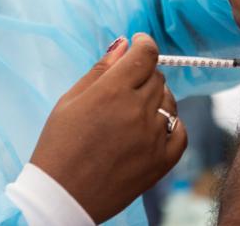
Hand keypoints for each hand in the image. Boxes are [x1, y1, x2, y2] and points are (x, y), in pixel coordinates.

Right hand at [30, 33, 185, 223]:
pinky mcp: (162, 161)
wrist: (63, 195)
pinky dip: (170, 124)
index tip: (138, 43)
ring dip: (155, 97)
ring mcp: (153, 137)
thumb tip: (123, 44)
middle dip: (143, 72)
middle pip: (156, 76)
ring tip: (132, 110)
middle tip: (124, 84)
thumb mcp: (69, 100)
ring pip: (169, 101)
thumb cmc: (59, 145)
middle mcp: (137, 111)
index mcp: (111, 91)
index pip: (145, 54)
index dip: (144, 43)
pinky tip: (151, 127)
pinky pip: (180, 131)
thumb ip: (100, 70)